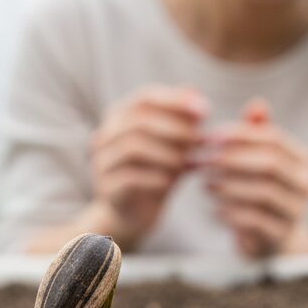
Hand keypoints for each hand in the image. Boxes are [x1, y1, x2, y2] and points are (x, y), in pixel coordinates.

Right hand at [90, 86, 208, 249]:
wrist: (134, 215)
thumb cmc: (156, 173)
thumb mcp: (174, 146)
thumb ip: (183, 121)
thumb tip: (195, 91)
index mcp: (120, 117)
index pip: (145, 97)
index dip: (175, 101)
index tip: (205, 110)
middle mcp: (105, 136)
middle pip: (138, 121)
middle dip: (175, 129)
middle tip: (201, 140)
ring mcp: (102, 162)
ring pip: (133, 148)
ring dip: (168, 154)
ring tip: (190, 162)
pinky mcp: (106, 189)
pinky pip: (131, 177)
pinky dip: (157, 177)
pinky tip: (173, 182)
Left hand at [203, 97, 307, 257]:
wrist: (272, 241)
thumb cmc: (261, 192)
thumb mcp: (260, 161)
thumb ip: (257, 134)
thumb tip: (257, 103)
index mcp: (302, 160)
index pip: (273, 138)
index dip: (240, 135)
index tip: (210, 136)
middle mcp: (306, 184)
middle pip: (269, 164)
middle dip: (232, 159)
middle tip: (202, 159)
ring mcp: (296, 211)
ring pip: (262, 192)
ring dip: (228, 185)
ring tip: (205, 183)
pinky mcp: (280, 235)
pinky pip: (255, 220)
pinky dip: (231, 212)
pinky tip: (214, 208)